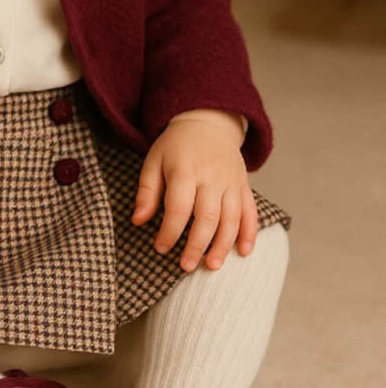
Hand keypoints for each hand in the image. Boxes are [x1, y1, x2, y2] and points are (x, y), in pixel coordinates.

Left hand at [130, 119, 257, 270]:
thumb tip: (138, 221)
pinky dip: (249, 233)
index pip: (178, 208)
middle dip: (196, 245)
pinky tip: (243, 252)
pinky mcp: (243, 185)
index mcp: (185, 170)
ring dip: (222, 245)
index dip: (169, 232)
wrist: (207, 122)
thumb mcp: (153, 161)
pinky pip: (250, 212)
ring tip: (211, 266)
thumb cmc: (175, 146)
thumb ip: (147, 191)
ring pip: (231, 218)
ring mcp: (230, 181)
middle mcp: (211, 177)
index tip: (160, 248)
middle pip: (207, 217)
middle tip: (186, 266)